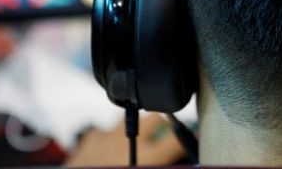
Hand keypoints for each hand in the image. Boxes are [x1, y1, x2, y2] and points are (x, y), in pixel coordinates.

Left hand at [64, 113, 185, 166]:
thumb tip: (170, 160)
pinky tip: (107, 146)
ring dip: (134, 126)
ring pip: (128, 118)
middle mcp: (128, 141)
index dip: (188, 134)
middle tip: (165, 132)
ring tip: (135, 137)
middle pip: (155, 118)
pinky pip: (103, 130)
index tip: (193, 135)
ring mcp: (107, 137)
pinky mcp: (89, 139)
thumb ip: (158, 162)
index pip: (176, 139)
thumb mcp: (143, 168)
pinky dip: (107, 136)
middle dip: (162, 123)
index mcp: (147, 156)